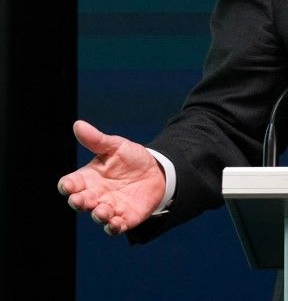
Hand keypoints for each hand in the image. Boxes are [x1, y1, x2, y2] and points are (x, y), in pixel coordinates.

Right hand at [57, 120, 165, 234]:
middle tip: (79, 200)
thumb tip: (78, 125)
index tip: (68, 184)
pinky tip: (115, 223)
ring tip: (102, 211)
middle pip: (80, 202)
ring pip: (98, 215)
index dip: (67, 185)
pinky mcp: (124, 218)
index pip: (71, 184)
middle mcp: (95, 195)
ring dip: (98, 215)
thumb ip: (97, 140)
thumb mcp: (115, 146)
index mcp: (88, 178)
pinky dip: (113, 227)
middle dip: (79, 202)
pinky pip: (115, 226)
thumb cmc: (130, 159)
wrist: (156, 171)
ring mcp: (109, 207)